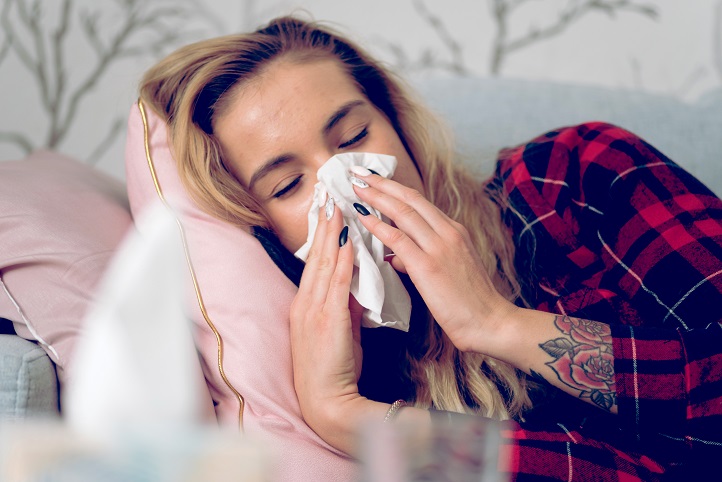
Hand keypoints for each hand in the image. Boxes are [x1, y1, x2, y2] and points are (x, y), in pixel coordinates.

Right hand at [289, 199, 364, 436]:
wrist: (326, 402)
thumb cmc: (332, 370)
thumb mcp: (340, 331)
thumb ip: (346, 305)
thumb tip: (358, 284)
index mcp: (306, 305)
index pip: (314, 263)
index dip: (320, 235)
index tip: (328, 210)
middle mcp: (305, 303)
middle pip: (315, 256)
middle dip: (322, 224)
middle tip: (329, 194)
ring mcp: (313, 310)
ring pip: (323, 263)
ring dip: (331, 233)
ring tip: (336, 206)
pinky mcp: (326, 319)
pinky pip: (336, 283)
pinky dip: (341, 259)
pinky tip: (347, 240)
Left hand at [352, 172, 517, 353]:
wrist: (490, 322)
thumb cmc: (470, 301)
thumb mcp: (449, 270)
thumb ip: (422, 258)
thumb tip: (398, 257)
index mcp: (454, 231)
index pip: (420, 201)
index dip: (395, 188)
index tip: (375, 178)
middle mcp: (448, 232)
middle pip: (409, 198)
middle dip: (381, 183)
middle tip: (358, 172)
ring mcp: (439, 247)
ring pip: (402, 212)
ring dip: (375, 196)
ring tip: (355, 186)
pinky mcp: (428, 266)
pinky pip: (397, 239)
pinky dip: (377, 225)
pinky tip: (362, 216)